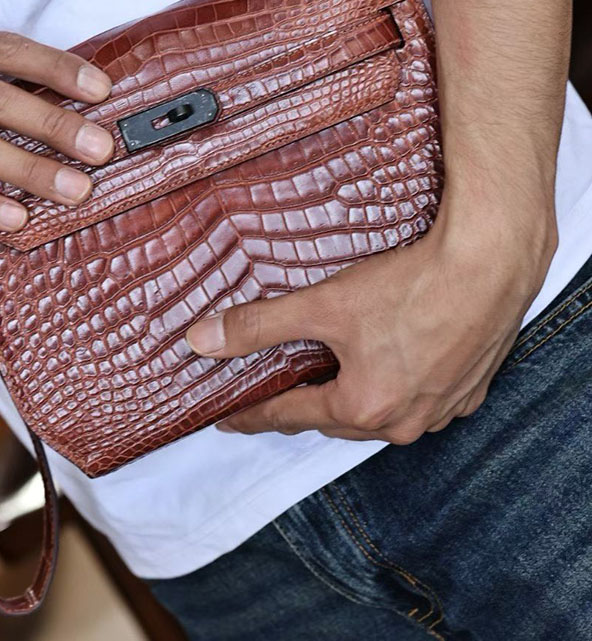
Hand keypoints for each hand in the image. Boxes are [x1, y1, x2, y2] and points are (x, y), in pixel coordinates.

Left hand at [186, 210, 556, 442]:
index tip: (230, 421)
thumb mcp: (323, 304)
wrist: (488, 265)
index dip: (255, 415)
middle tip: (277, 397)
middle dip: (305, 407)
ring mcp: (441, 408)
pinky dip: (401, 386)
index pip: (290, 415)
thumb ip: (259, 325)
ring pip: (383, 412)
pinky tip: (394, 367)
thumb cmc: (410, 286)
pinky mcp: (469, 388)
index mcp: (362, 407)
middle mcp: (403, 421)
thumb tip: (200, 340)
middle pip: (337, 417)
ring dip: (355, 399)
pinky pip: (422, 398)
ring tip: (333, 383)